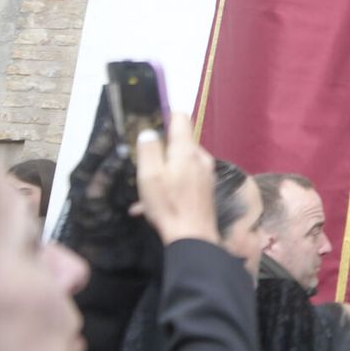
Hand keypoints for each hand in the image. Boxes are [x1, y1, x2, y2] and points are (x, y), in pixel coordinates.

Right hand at [132, 113, 218, 245]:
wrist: (192, 236)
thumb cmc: (168, 204)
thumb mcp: (149, 175)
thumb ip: (149, 149)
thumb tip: (148, 131)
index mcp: (187, 150)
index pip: (181, 117)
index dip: (165, 114)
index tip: (150, 121)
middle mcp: (201, 158)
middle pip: (180, 142)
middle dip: (161, 149)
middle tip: (143, 163)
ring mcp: (206, 173)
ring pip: (180, 163)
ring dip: (162, 173)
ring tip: (144, 192)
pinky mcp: (206, 188)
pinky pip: (184, 180)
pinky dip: (169, 187)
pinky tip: (150, 206)